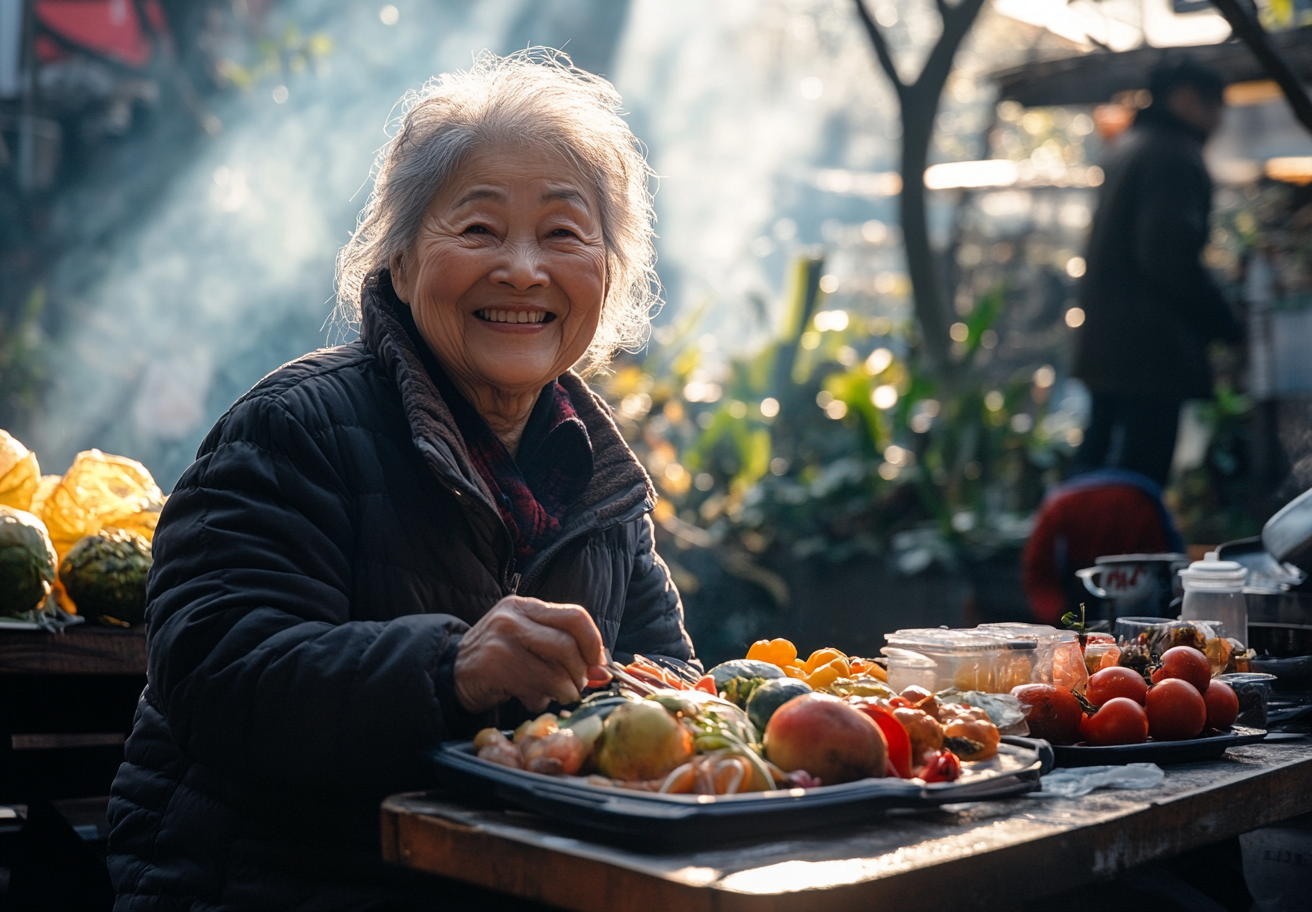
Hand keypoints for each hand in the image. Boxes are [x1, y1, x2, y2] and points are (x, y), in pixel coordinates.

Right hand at [453, 596, 606, 713]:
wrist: (452, 673)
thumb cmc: (498, 659)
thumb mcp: (527, 641)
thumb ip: (560, 648)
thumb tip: (603, 670)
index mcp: (526, 606)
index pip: (575, 616)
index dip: (594, 642)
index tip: (597, 663)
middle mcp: (514, 617)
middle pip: (568, 643)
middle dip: (581, 671)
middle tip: (578, 684)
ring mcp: (503, 640)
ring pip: (556, 668)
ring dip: (566, 690)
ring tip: (560, 695)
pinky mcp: (495, 665)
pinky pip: (537, 686)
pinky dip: (544, 699)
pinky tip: (534, 699)